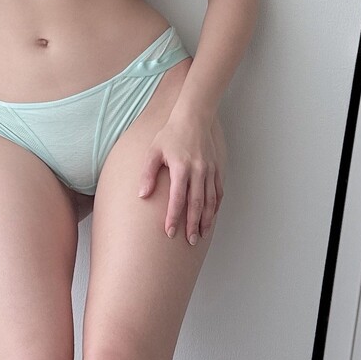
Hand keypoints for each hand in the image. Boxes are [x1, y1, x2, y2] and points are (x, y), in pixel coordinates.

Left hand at [138, 107, 223, 243]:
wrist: (194, 118)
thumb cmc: (170, 134)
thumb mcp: (153, 152)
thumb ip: (147, 174)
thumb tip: (142, 195)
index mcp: (182, 168)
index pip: (177, 199)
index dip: (174, 217)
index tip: (170, 232)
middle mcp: (198, 171)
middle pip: (196, 204)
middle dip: (193, 224)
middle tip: (190, 241)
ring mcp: (209, 171)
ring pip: (210, 200)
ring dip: (206, 219)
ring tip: (202, 234)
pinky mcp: (216, 168)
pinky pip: (218, 191)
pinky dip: (215, 206)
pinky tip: (211, 216)